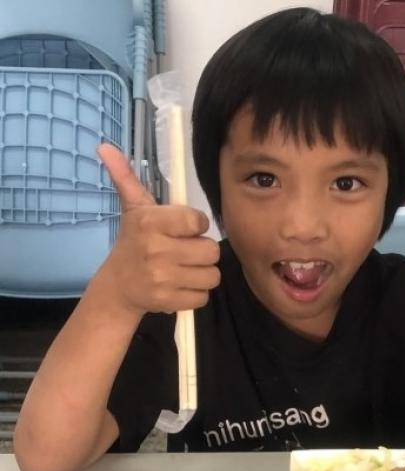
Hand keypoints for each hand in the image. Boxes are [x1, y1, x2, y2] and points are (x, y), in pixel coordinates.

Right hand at [95, 143, 220, 315]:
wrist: (118, 287)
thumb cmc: (133, 243)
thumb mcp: (132, 209)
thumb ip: (126, 178)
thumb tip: (105, 146)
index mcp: (151, 222)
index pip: (198, 221)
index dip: (196, 226)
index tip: (183, 230)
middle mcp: (156, 249)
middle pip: (211, 251)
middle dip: (202, 252)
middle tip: (185, 252)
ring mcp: (162, 277)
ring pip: (211, 275)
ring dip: (202, 274)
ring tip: (183, 269)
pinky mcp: (168, 301)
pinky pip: (203, 296)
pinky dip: (196, 293)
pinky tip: (180, 286)